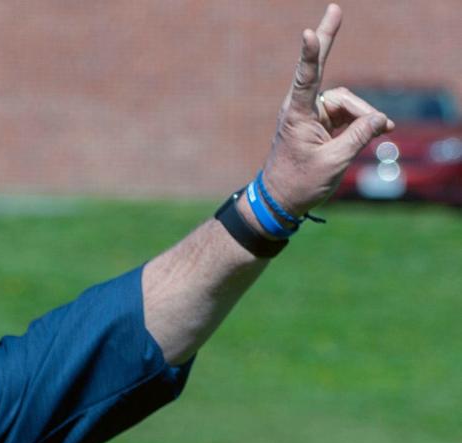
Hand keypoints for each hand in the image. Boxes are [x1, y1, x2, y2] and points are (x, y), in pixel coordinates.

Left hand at [261, 4, 393, 216]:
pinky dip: (363, 122)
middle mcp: (303, 109)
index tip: (308, 32)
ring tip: (383, 131)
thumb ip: (358, 136)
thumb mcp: (334, 163)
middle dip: (332, 46)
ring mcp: (313, 115)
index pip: (306, 79)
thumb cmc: (299, 184)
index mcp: (298, 116)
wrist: (281, 202)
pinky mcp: (322, 124)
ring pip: (348, 103)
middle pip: (326, 76)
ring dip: (365, 116)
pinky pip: (349, 115)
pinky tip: (382, 129)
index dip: (310, 55)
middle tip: (335, 7)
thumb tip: (379, 119)